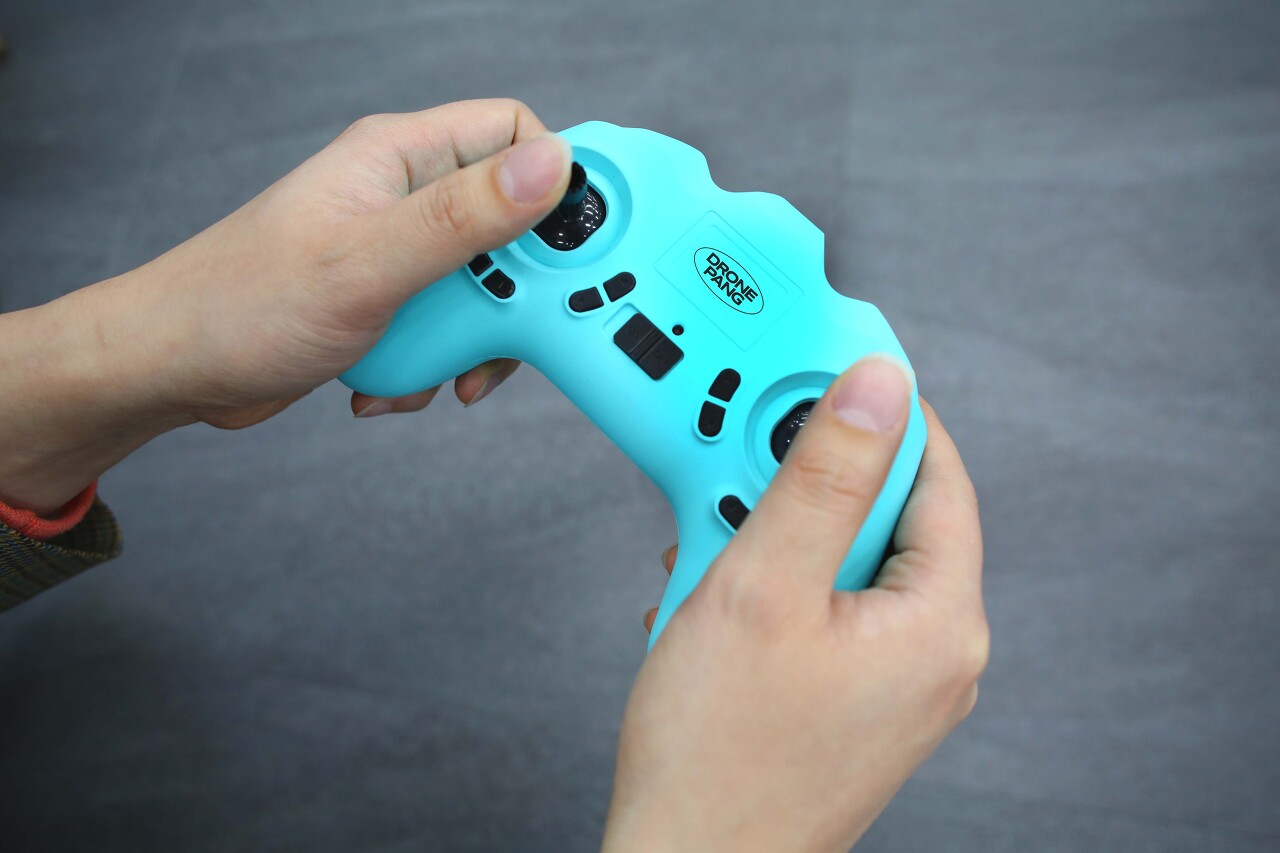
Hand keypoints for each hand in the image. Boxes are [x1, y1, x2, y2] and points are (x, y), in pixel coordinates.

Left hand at [0, 99, 570, 512]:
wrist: (173, 369)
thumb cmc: (242, 305)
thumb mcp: (369, 263)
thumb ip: (464, 217)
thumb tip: (552, 167)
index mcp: (401, 157)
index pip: (515, 134)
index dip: (560, 185)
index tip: (582, 250)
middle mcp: (404, 194)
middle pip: (513, 223)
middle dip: (515, 291)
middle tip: (505, 330)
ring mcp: (397, 247)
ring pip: (486, 284)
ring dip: (474, 340)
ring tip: (440, 367)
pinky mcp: (389, 296)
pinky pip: (450, 323)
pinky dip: (438, 361)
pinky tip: (396, 380)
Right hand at [602, 358, 986, 852]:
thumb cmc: (720, 756)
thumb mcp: (764, 586)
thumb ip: (824, 476)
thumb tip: (876, 384)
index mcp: (941, 624)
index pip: (937, 472)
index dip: (878, 412)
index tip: (823, 366)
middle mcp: (934, 654)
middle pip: (886, 514)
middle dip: (804, 482)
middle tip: (738, 475)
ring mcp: (893, 681)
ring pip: (844, 559)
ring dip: (774, 534)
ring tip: (711, 552)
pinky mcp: (850, 698)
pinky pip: (822, 605)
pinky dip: (770, 583)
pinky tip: (714, 595)